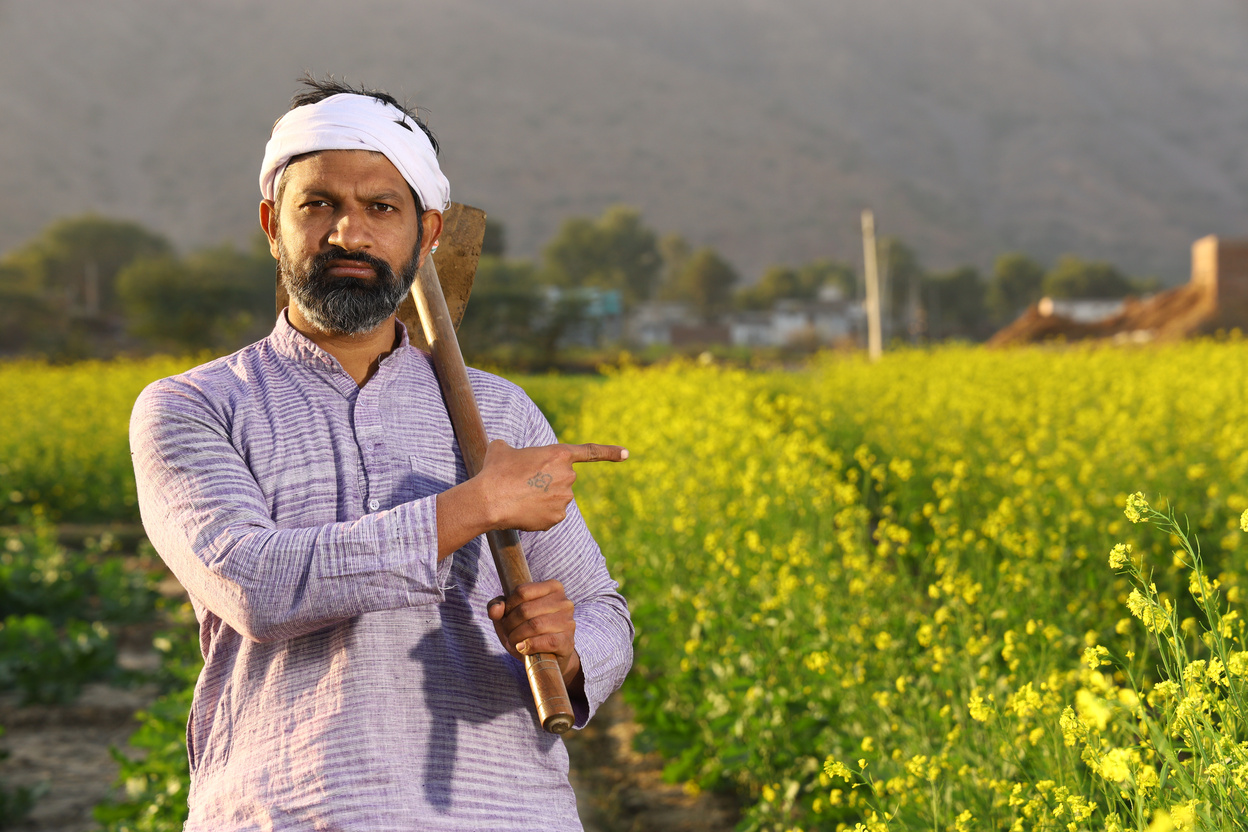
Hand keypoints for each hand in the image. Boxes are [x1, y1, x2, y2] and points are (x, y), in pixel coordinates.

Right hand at [477, 440, 626, 531]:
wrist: (489, 499)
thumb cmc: (495, 471)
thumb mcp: (502, 449)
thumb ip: (514, 450)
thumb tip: (508, 454)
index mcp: (559, 454)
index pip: (590, 452)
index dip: (610, 452)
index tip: (627, 454)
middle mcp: (568, 476)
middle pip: (563, 479)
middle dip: (548, 482)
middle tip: (524, 483)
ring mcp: (565, 499)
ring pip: (556, 498)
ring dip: (542, 498)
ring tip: (520, 496)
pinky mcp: (558, 517)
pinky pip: (551, 515)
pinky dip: (539, 514)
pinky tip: (523, 511)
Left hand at [487, 580, 581, 684]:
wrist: (547, 658)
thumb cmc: (527, 631)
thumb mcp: (509, 615)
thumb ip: (497, 606)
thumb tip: (496, 610)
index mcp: (552, 588)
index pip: (522, 591)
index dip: (508, 606)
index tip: (506, 617)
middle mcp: (564, 602)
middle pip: (526, 609)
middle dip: (510, 625)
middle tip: (508, 634)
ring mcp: (568, 622)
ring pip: (534, 625)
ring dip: (517, 637)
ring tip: (514, 642)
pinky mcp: (568, 642)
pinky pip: (547, 641)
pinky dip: (530, 646)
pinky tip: (523, 649)